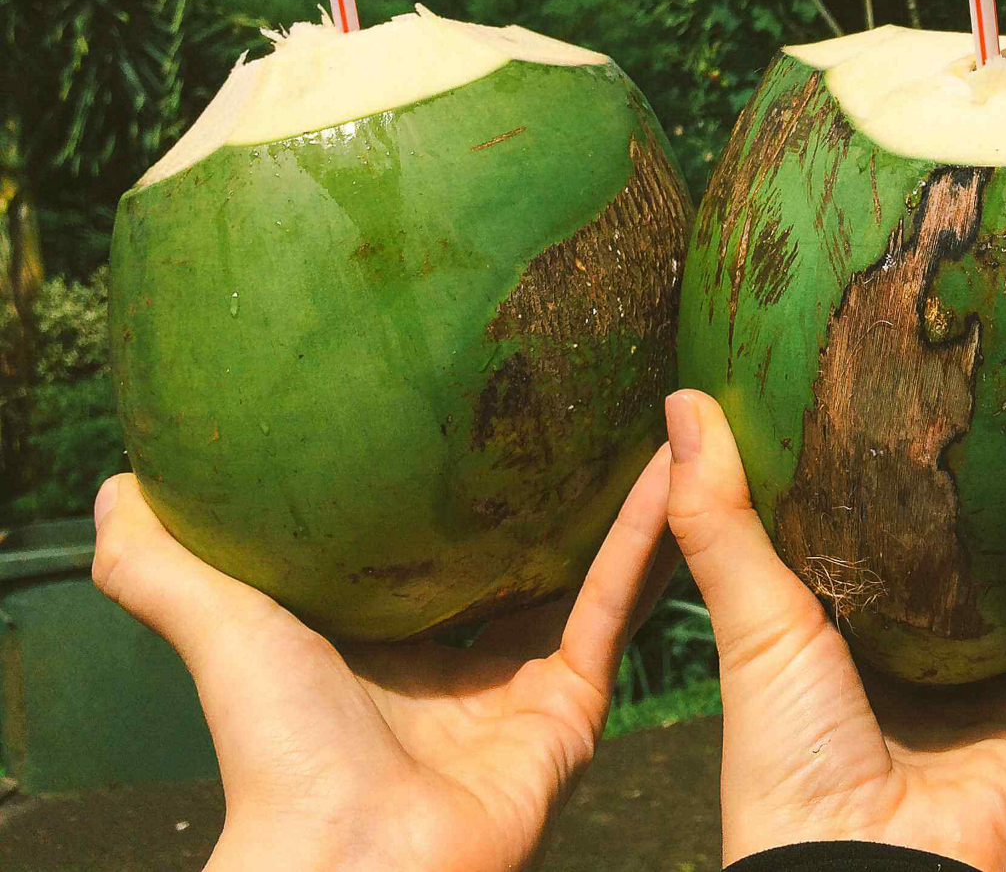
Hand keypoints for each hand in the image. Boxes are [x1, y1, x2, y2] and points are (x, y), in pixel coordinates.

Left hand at [90, 448, 676, 871]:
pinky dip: (645, 539)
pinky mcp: (572, 707)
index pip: (433, 544)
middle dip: (557, 483)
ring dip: (621, 497)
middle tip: (590, 393)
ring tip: (654, 412)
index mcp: (380, 644)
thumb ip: (163, 565)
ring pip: (585, 572)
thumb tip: (118, 484)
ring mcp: (520, 687)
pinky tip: (673, 469)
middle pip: (521, 555)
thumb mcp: (219, 625)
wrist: (350, 861)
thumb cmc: (275, 751)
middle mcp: (455, 663)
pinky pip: (613, 608)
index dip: (462, 477)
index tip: (488, 397)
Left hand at [663, 389, 1005, 871]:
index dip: (871, 470)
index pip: (858, 532)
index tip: (893, 388)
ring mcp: (984, 691)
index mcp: (835, 634)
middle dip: (988, 499)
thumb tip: (683, 397)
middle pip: (960, 562)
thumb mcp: (750, 622)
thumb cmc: (787, 759)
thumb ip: (718, 518)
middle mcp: (913, 658)